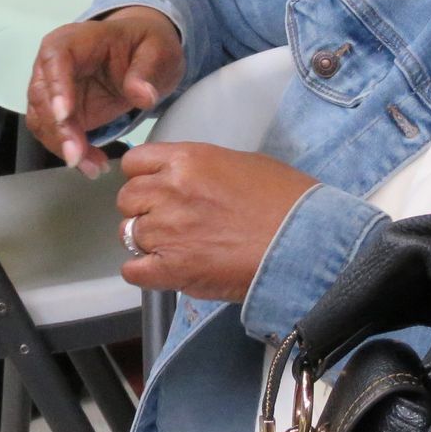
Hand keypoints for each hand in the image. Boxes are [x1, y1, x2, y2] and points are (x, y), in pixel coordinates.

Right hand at [27, 6, 185, 177]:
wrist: (145, 57)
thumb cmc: (147, 45)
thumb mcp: (158, 51)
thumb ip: (146, 71)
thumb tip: (142, 95)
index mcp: (75, 39)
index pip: (56, 58)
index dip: (56, 86)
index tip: (64, 115)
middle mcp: (55, 64)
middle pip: (43, 96)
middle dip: (58, 129)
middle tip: (77, 156)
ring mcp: (54, 90)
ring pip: (43, 121)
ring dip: (63, 146)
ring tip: (93, 166)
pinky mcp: (61, 113)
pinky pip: (55, 135)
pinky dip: (72, 152)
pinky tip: (93, 164)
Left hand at [115, 143, 317, 300]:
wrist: (303, 240)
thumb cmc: (285, 199)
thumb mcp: (244, 163)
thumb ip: (204, 169)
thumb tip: (189, 182)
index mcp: (188, 159)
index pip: (135, 162)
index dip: (142, 175)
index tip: (154, 186)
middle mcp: (170, 190)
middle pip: (127, 199)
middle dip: (143, 208)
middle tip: (168, 219)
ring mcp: (168, 231)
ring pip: (128, 233)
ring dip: (147, 240)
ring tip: (175, 246)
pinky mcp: (173, 269)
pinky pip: (133, 270)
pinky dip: (143, 271)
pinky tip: (163, 269)